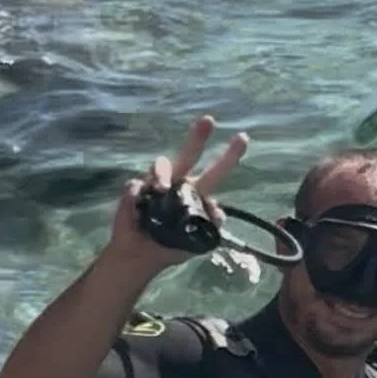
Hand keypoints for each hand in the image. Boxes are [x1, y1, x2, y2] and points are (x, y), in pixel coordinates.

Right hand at [106, 115, 249, 279]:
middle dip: (198, 136)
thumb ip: (211, 227)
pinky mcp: (134, 190)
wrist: (139, 257)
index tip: (243, 137)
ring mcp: (154, 183)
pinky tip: (137, 209)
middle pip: (189, 154)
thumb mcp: (197, 242)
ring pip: (161, 165)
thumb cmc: (169, 246)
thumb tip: (218, 212)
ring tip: (160, 189)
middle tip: (209, 120)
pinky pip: (135, 185)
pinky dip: (137, 196)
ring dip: (162, 175)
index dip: (228, 155)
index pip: (215, 171)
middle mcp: (177, 182)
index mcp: (196, 192)